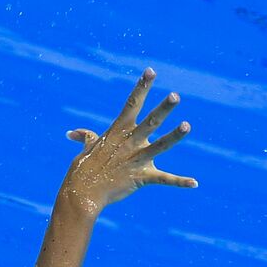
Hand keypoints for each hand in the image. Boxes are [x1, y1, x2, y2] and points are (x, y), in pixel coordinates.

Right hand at [61, 68, 197, 215]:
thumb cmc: (82, 172)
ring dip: (174, 136)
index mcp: (118, 132)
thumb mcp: (85, 150)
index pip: (131, 105)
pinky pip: (163, 179)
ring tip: (187, 126)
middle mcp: (130, 143)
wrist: (81, 196)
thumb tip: (72, 133)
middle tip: (175, 96)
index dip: (142, 87)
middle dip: (163, 110)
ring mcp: (136, 160)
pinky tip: (194, 183)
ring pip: (160, 146)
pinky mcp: (141, 177)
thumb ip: (86, 138)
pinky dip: (179, 181)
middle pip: (150, 122)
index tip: (151, 71)